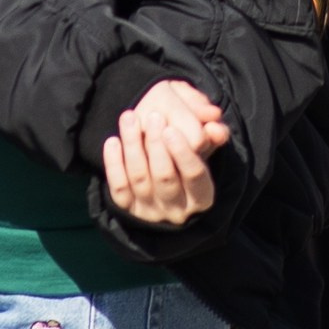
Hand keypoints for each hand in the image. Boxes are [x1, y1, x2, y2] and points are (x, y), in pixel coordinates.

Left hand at [101, 78, 232, 229]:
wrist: (160, 175)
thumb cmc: (185, 156)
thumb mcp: (203, 146)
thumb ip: (213, 135)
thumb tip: (215, 129)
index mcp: (201, 198)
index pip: (195, 176)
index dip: (183, 152)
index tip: (171, 129)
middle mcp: (177, 210)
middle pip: (165, 177)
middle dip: (156, 144)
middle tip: (153, 116)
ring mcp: (151, 211)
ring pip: (139, 178)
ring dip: (133, 146)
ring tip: (130, 118)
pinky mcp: (128, 209)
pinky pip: (119, 188)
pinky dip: (114, 164)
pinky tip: (113, 141)